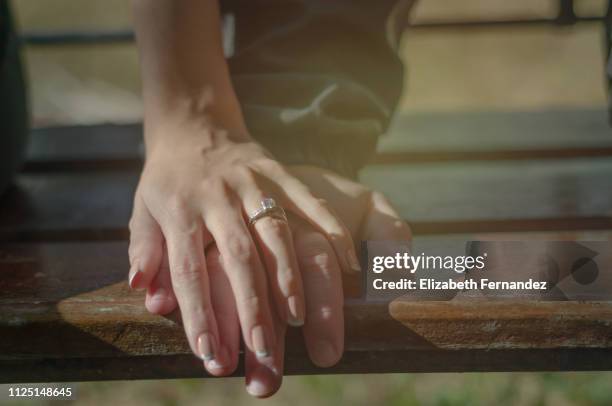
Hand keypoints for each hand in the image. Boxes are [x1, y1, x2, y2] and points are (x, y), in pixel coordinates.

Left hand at [139, 165, 410, 396]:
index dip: (197, 313)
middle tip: (263, 349)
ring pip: (274, 231)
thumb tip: (144, 292)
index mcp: (178, 209)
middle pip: (237, 256)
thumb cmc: (166, 179)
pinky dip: (329, 229)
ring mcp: (249, 181)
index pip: (187, 269)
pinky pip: (307, 200)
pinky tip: (347, 263)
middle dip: (251, 305)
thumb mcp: (141, 211)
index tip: (209, 353)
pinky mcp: (276, 170)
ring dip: (289, 275)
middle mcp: (215, 196)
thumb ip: (144, 250)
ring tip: (300, 317)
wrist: (193, 124)